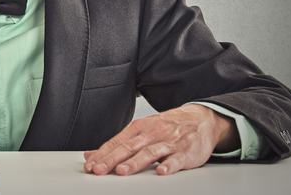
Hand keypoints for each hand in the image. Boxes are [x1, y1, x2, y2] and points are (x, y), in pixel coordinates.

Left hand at [83, 104, 239, 175]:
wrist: (200, 119)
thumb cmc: (167, 127)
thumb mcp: (141, 130)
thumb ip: (118, 144)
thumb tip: (91, 154)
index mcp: (139, 128)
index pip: (116, 142)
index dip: (102, 154)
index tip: (90, 165)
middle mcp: (152, 133)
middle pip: (128, 147)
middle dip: (112, 159)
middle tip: (99, 169)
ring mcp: (169, 142)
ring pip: (149, 152)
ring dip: (135, 163)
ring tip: (122, 172)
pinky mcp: (186, 152)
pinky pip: (176, 159)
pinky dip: (168, 166)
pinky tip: (161, 172)